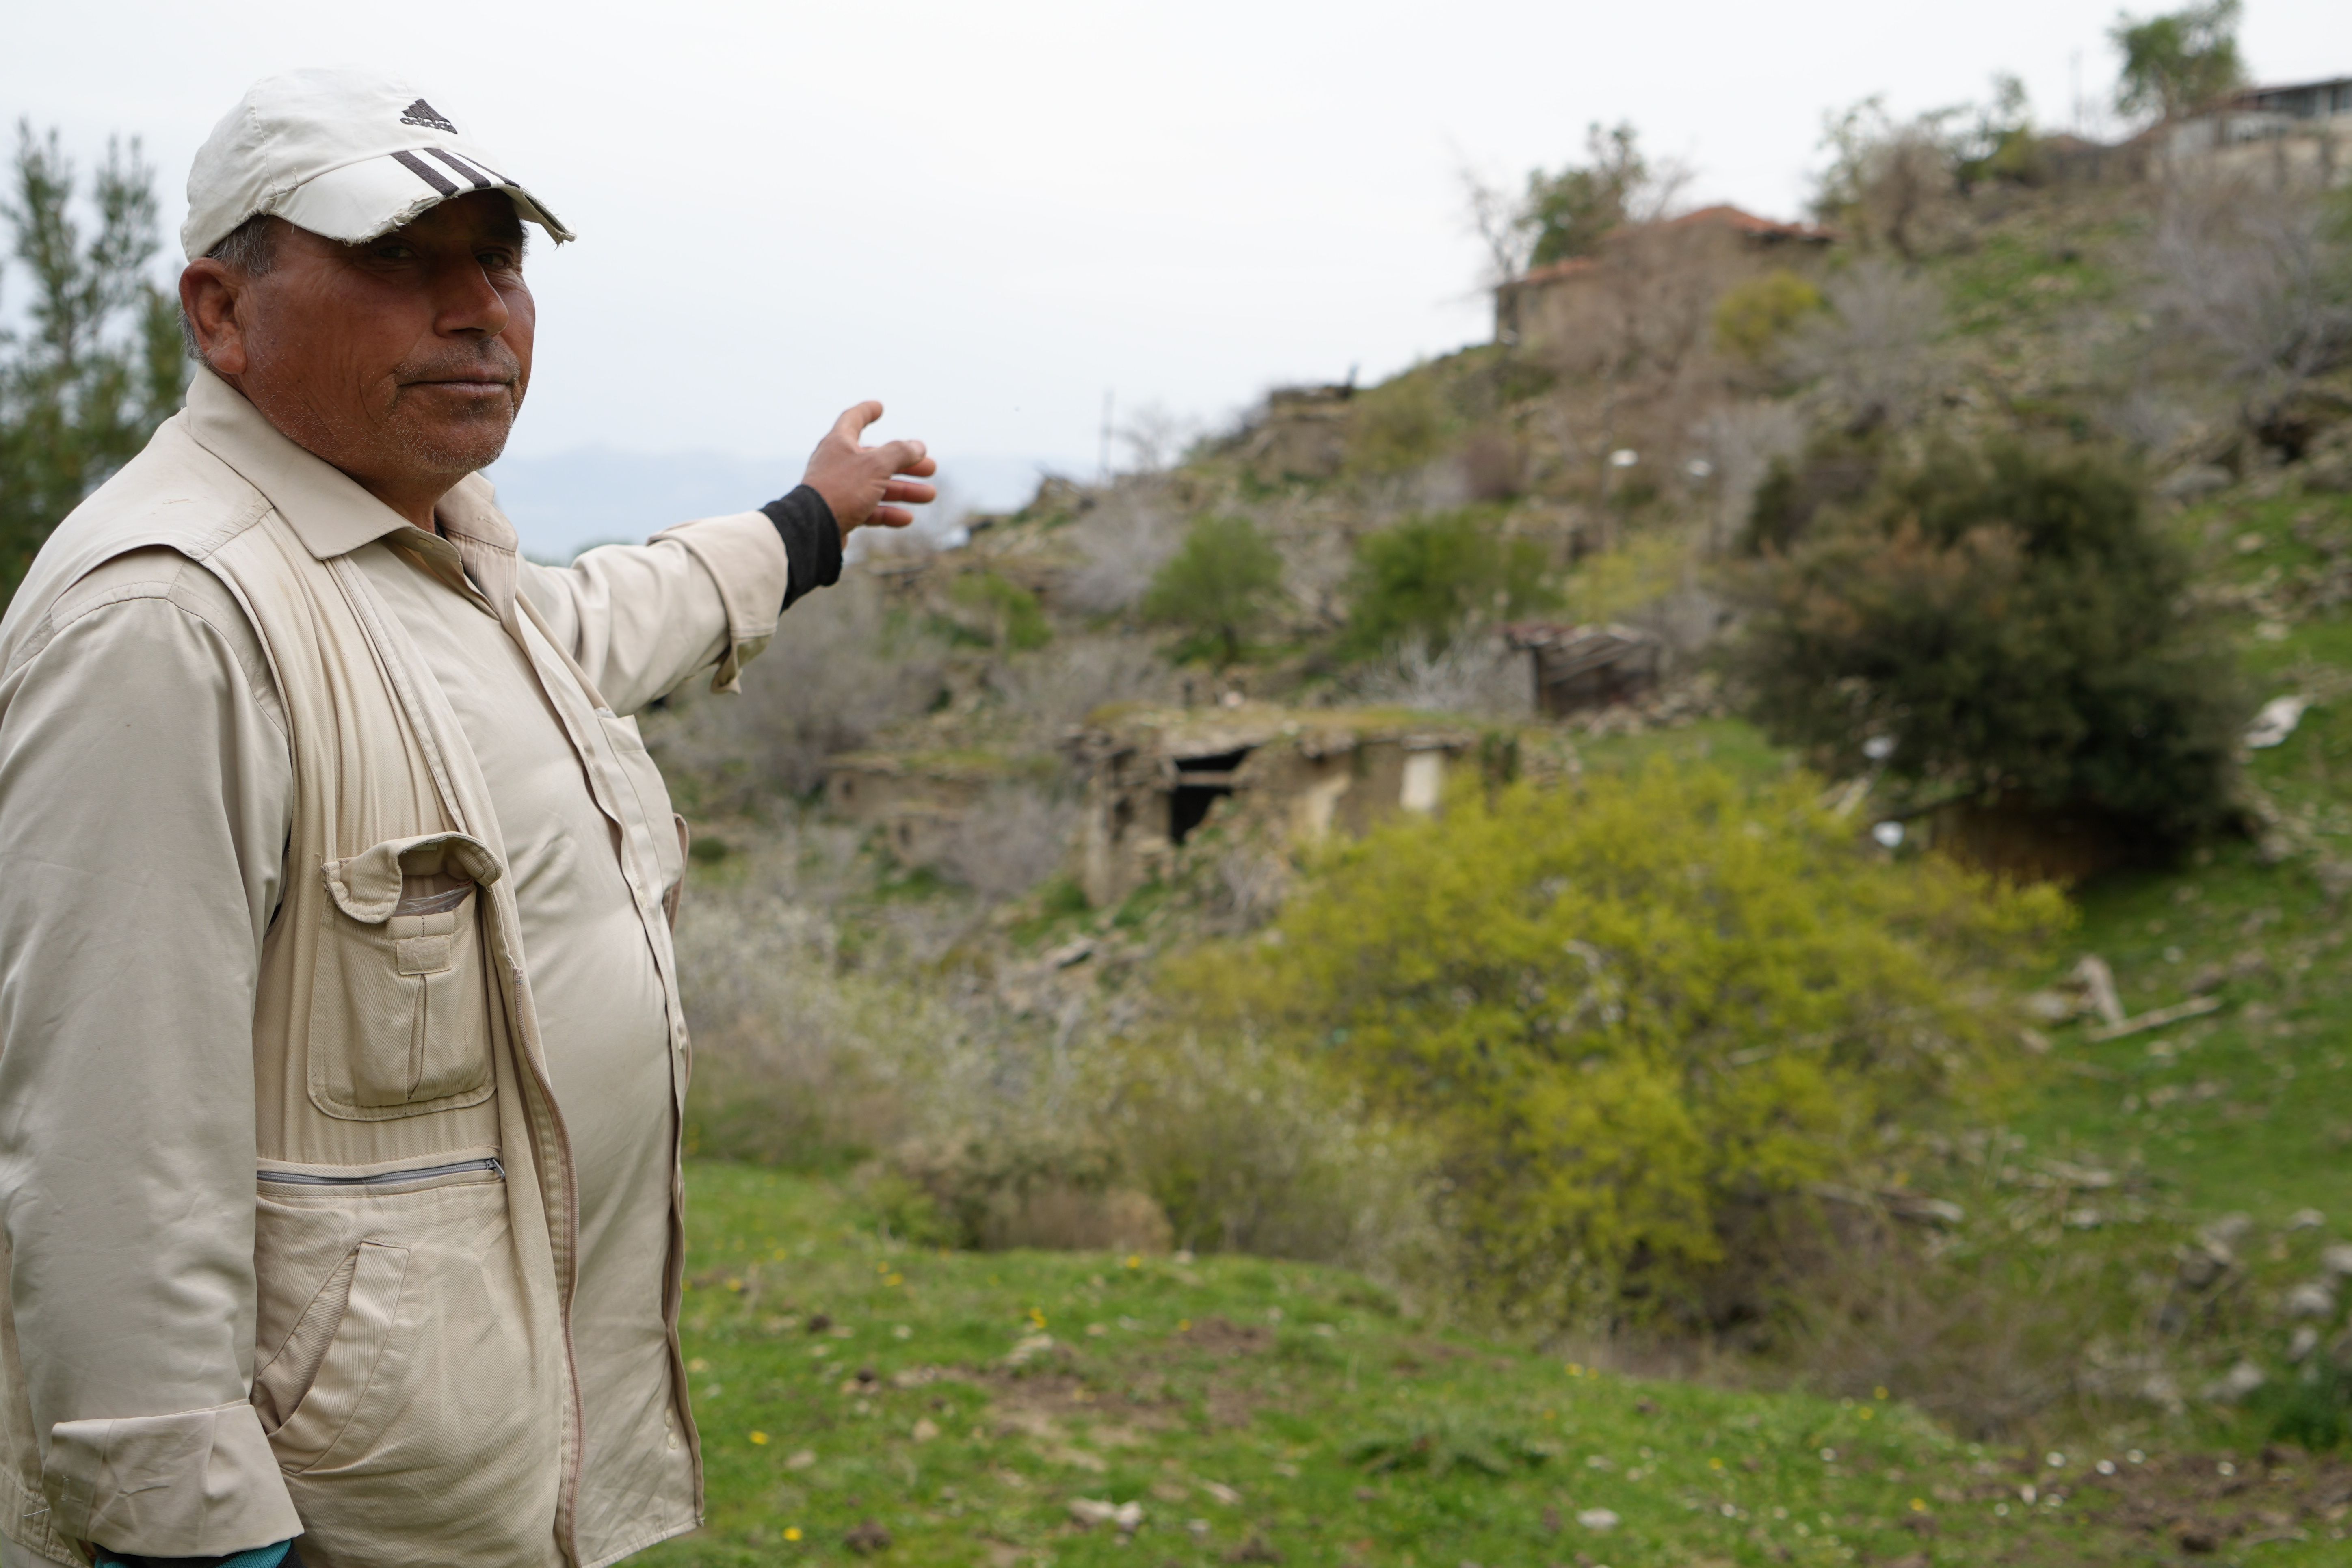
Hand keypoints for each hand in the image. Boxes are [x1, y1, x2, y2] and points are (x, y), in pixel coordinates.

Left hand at [801, 402, 936, 532]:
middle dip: (905, 463)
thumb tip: (919, 446)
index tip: (879, 407)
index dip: (867, 411)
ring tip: (929, 494)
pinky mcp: (841, 512)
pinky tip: (907, 518)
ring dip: (904, 490)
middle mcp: (838, 463)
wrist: (813, 529)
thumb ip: (900, 453)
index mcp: (839, 443)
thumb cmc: (841, 490)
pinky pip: (869, 509)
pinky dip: (888, 512)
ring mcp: (839, 489)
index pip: (853, 419)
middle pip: (876, 459)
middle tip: (930, 467)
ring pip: (877, 486)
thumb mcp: (876, 465)